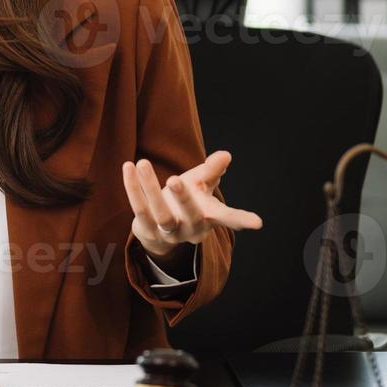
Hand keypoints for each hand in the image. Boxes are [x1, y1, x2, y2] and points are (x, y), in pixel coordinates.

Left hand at [121, 150, 262, 261]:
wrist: (159, 229)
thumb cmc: (186, 200)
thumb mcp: (200, 184)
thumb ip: (211, 171)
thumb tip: (225, 155)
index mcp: (209, 216)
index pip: (227, 218)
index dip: (241, 220)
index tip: (258, 223)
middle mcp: (190, 227)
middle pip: (191, 215)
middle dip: (184, 199)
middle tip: (176, 179)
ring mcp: (168, 232)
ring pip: (160, 214)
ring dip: (150, 189)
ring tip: (142, 163)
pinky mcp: (146, 230)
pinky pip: (138, 209)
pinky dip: (132, 188)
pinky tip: (128, 166)